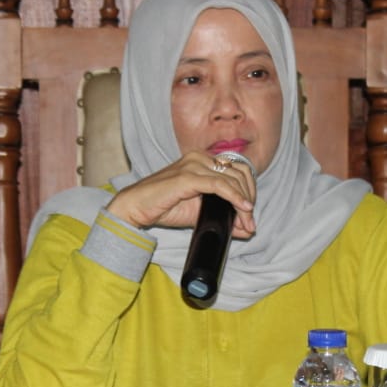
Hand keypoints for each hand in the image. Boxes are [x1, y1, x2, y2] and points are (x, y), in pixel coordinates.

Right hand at [106, 151, 256, 235]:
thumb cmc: (164, 207)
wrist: (136, 207)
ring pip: (232, 179)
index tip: (250, 213)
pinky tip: (242, 209)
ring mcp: (193, 164)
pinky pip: (219, 185)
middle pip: (239, 173)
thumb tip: (248, 228)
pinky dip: (234, 197)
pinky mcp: (187, 176)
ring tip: (247, 221)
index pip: (238, 169)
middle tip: (250, 222)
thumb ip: (223, 217)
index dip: (250, 190)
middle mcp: (200, 157)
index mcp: (204, 160)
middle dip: (249, 198)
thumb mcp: (200, 214)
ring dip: (243, 202)